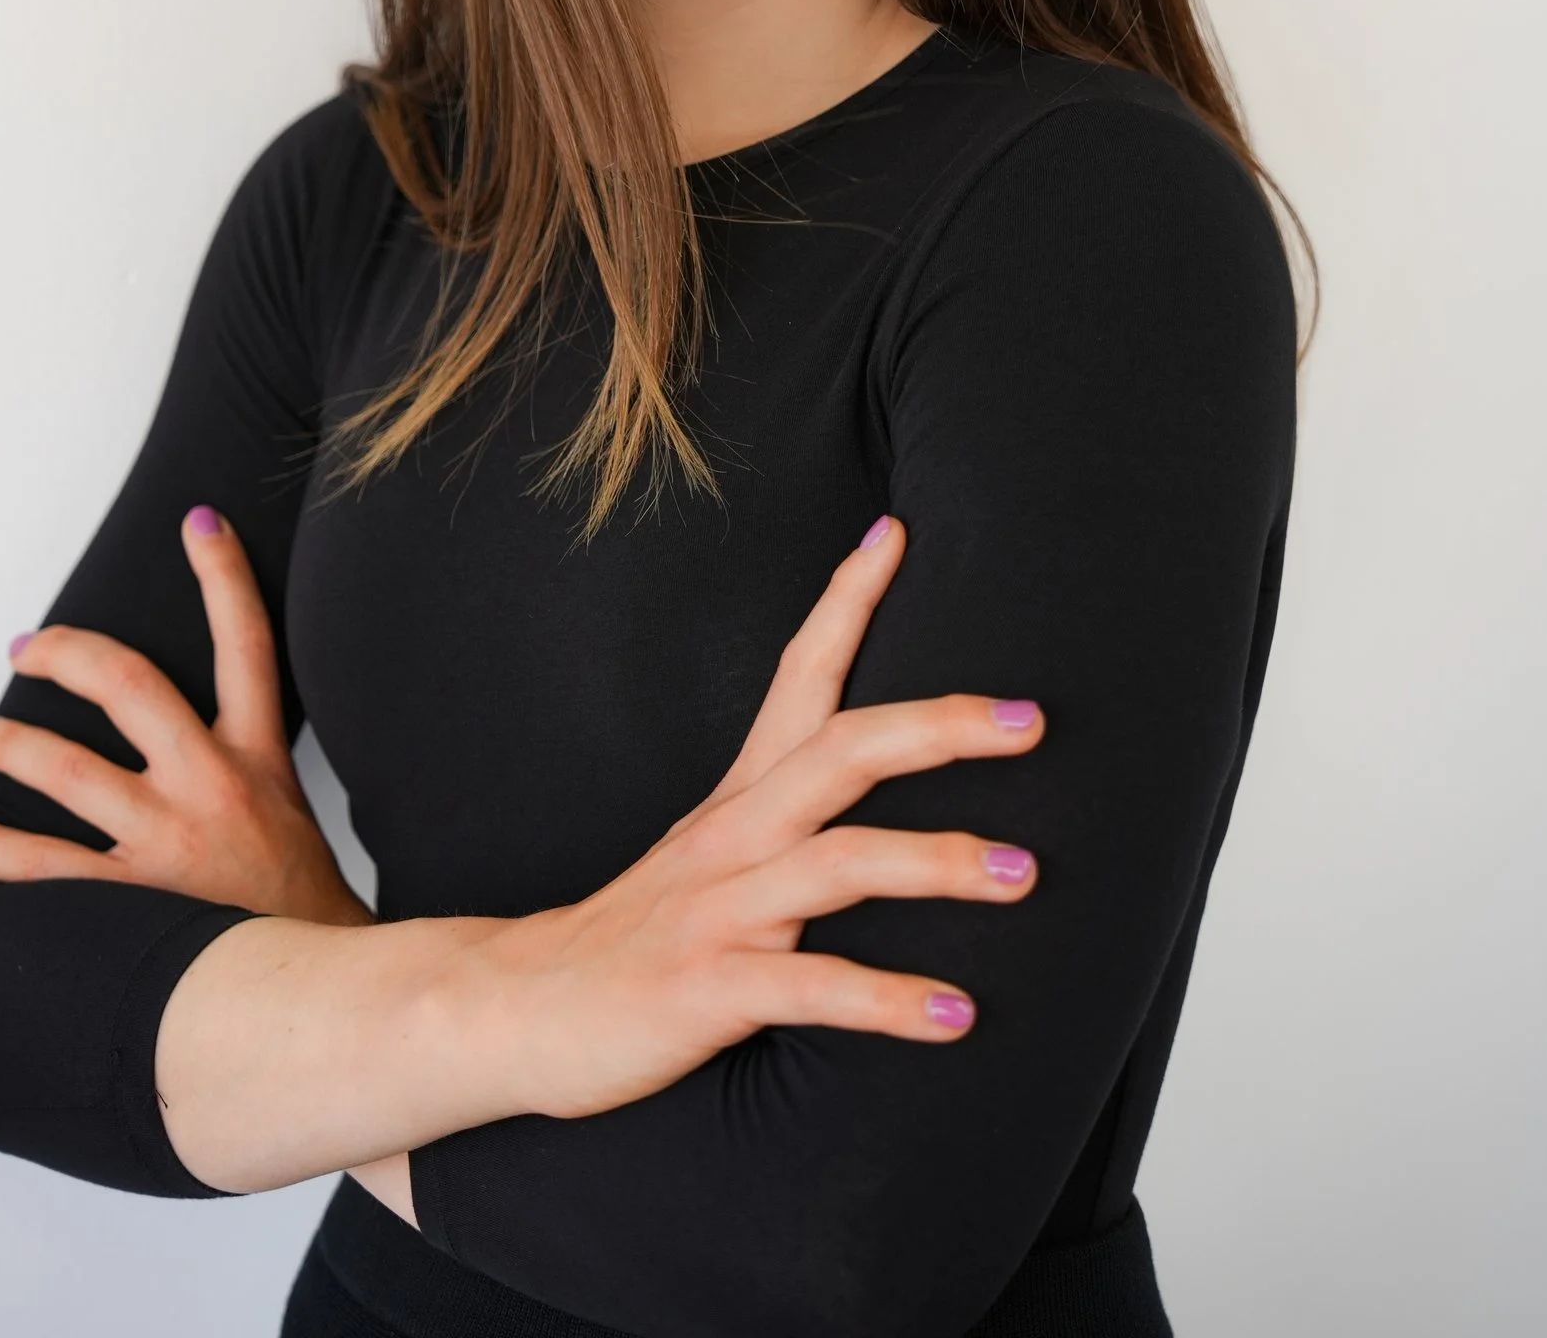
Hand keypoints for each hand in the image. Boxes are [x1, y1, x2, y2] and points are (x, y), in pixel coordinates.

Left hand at [0, 502, 370, 929]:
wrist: (323, 989)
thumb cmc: (299, 908)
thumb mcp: (290, 814)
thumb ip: (245, 770)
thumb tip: (191, 737)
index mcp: (256, 758)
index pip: (248, 643)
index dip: (224, 574)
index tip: (197, 521)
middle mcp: (210, 785)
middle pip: (129, 685)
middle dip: (68, 655)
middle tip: (28, 647)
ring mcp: (165, 841)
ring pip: (68, 769)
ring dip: (12, 743)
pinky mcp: (132, 901)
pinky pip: (39, 866)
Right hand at [460, 512, 1045, 1122]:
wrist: (514, 1010)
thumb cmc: (635, 937)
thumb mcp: (710, 858)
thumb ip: (785, 824)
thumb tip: (862, 788)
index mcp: (741, 799)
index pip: (799, 675)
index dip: (848, 602)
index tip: (896, 533)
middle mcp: (733, 835)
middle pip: (841, 750)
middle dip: (939, 727)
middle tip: (1033, 720)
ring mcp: (719, 908)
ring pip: (838, 862)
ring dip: (936, 862)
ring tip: (1024, 873)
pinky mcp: (707, 989)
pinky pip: (811, 989)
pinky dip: (888, 1001)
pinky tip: (957, 1013)